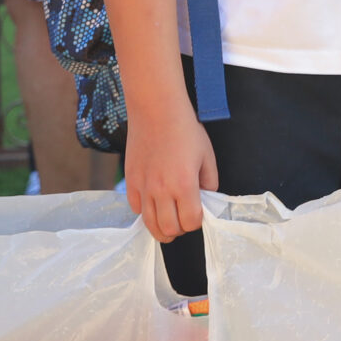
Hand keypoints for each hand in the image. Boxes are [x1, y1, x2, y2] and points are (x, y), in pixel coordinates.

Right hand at [122, 105, 217, 241]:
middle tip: (183, 220)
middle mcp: (162, 190)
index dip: (197, 222)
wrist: (156, 110)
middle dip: (180, 229)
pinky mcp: (130, 181)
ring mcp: (143, 187)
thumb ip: (210, 182)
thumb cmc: (185, 130)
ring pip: (149, 224)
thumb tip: (206, 200)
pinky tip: (153, 204)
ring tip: (168, 225)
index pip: (191, 222)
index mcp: (185, 185)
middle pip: (169, 229)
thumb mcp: (207, 155)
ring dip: (161, 229)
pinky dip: (145, 212)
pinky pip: (135, 208)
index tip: (198, 214)